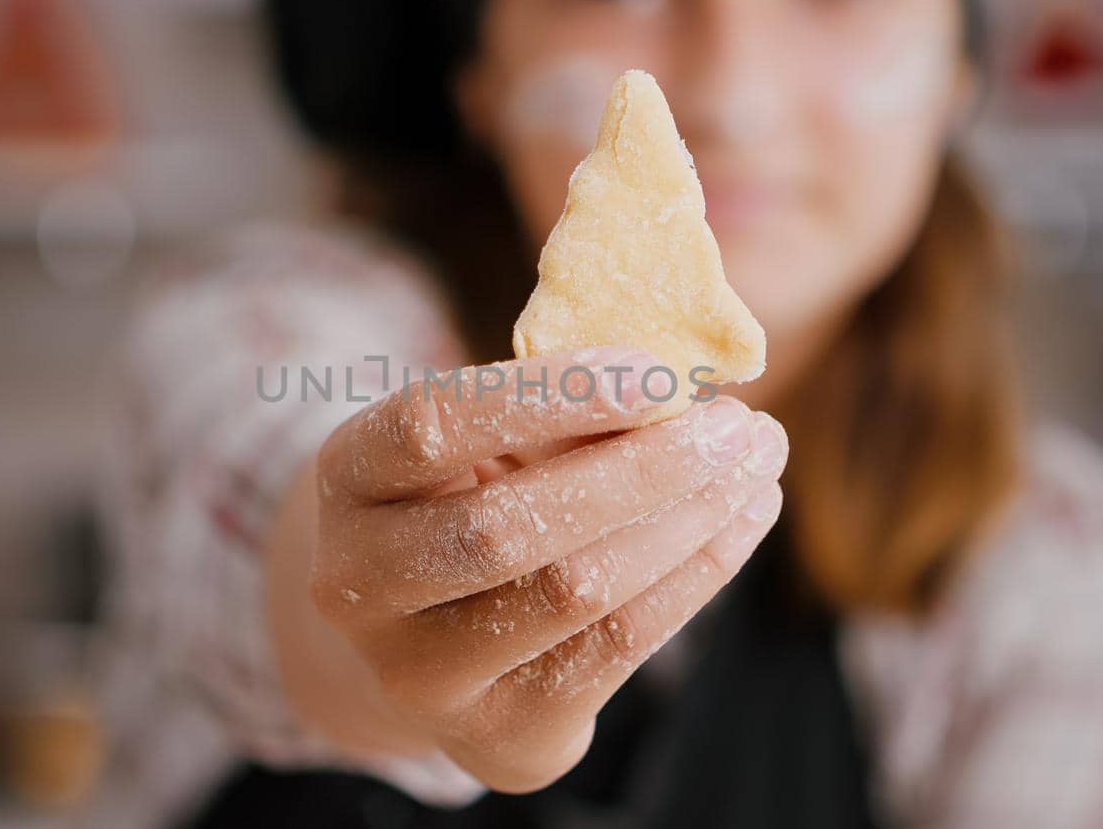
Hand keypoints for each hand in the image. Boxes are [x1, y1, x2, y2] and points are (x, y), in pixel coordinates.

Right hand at [310, 347, 786, 791]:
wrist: (430, 640)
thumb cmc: (469, 497)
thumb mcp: (480, 441)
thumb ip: (557, 408)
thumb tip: (688, 388)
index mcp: (346, 480)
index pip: (430, 425)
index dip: (549, 394)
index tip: (658, 371)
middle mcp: (359, 583)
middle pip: (506, 525)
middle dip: (641, 470)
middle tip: (735, 424)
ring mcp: (423, 671)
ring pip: (576, 591)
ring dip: (688, 521)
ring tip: (755, 465)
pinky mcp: (499, 730)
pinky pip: (619, 646)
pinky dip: (697, 574)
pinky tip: (742, 519)